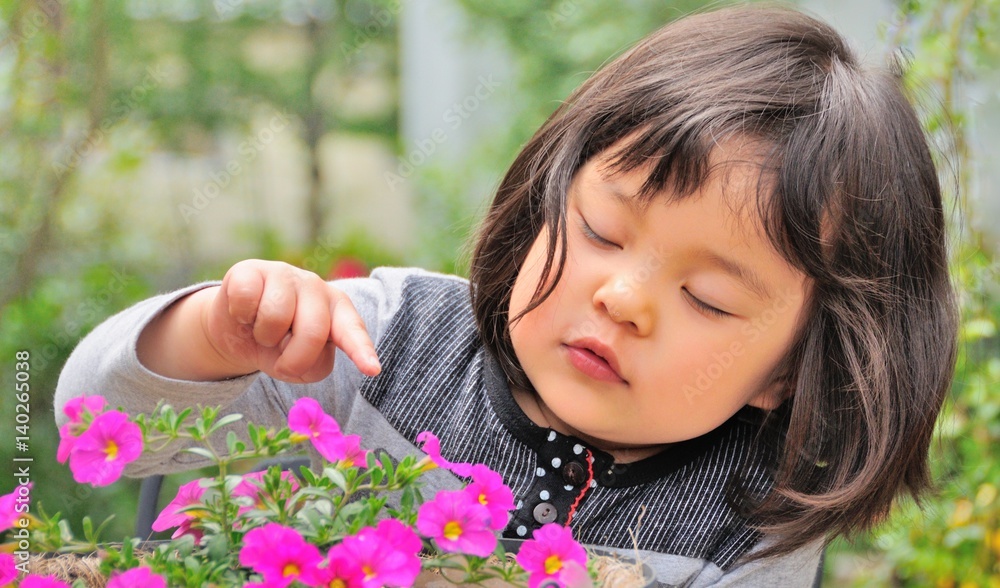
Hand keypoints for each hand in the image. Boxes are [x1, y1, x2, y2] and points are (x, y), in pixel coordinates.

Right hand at [202, 259, 380, 382]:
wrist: (236, 329)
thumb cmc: (278, 346)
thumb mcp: (301, 365)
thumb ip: (312, 365)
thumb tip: (299, 355)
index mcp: (337, 310)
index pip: (352, 330)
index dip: (361, 350)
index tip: (372, 370)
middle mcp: (316, 287)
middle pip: (313, 332)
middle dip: (294, 359)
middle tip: (281, 357)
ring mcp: (285, 274)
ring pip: (275, 316)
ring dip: (264, 336)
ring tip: (263, 331)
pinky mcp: (251, 269)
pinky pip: (246, 299)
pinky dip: (240, 316)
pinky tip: (243, 312)